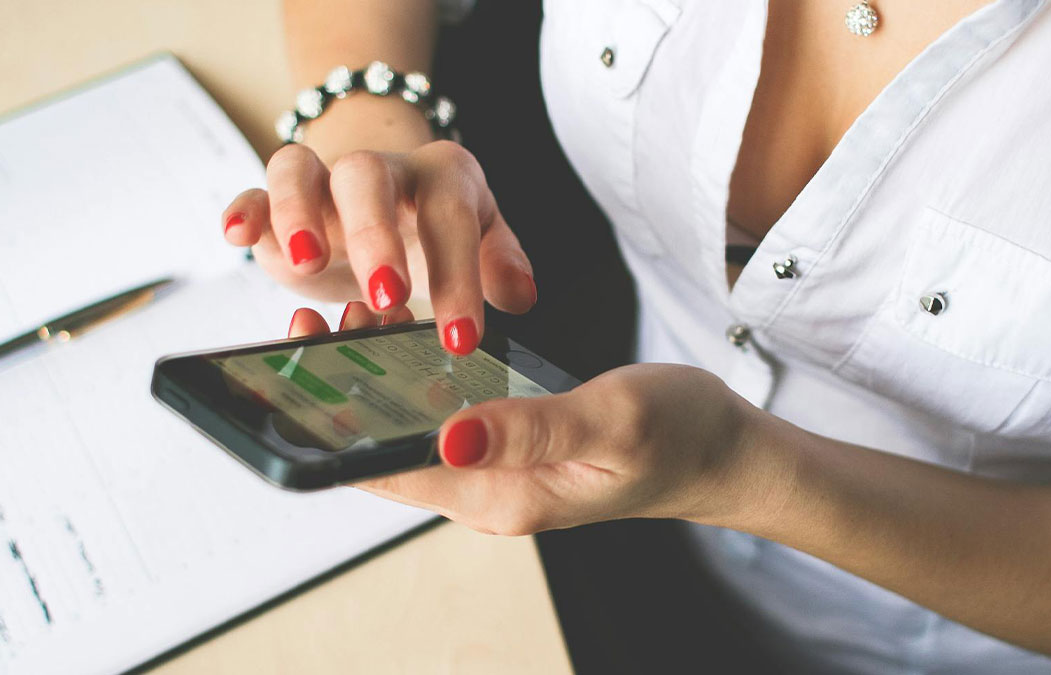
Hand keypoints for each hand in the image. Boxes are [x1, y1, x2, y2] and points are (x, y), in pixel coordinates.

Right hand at [224, 141, 536, 354]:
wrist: (390, 198)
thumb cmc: (439, 228)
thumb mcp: (481, 243)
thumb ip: (499, 264)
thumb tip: (521, 296)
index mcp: (444, 178)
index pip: (451, 219)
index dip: (457, 278)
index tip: (461, 339)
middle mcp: (382, 170)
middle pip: (370, 179)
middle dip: (376, 238)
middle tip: (386, 296)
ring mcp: (323, 182)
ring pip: (300, 170)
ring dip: (298, 212)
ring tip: (305, 261)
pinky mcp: (277, 201)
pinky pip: (255, 189)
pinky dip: (245, 208)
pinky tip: (238, 235)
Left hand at [288, 303, 760, 534]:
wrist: (724, 451)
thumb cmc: (679, 435)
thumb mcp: (611, 421)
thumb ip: (530, 429)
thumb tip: (448, 436)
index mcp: (505, 497)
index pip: (394, 469)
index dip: (338, 423)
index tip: (302, 364)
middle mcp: (491, 493)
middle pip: (392, 451)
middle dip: (346, 393)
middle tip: (320, 319)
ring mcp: (501, 473)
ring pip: (416, 430)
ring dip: (379, 381)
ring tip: (356, 312)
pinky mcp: (514, 450)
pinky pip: (448, 419)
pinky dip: (418, 379)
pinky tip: (408, 336)